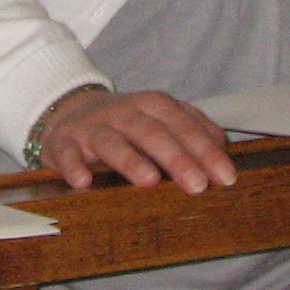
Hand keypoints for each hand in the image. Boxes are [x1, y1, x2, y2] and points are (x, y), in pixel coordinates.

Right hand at [32, 87, 237, 193]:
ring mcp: (92, 127)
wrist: (70, 111)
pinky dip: (74, 166)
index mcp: (152, 105)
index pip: (182, 124)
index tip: (225, 176)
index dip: (204, 149)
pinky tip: (83, 183)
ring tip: (149, 181)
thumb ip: (192, 129)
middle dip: (176, 157)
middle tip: (197, 184)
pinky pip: (67, 153)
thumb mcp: (160, 119)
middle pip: (151, 132)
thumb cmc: (127, 124)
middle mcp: (123, 113)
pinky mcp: (63, 142)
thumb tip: (223, 148)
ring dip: (130, 160)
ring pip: (111, 141)